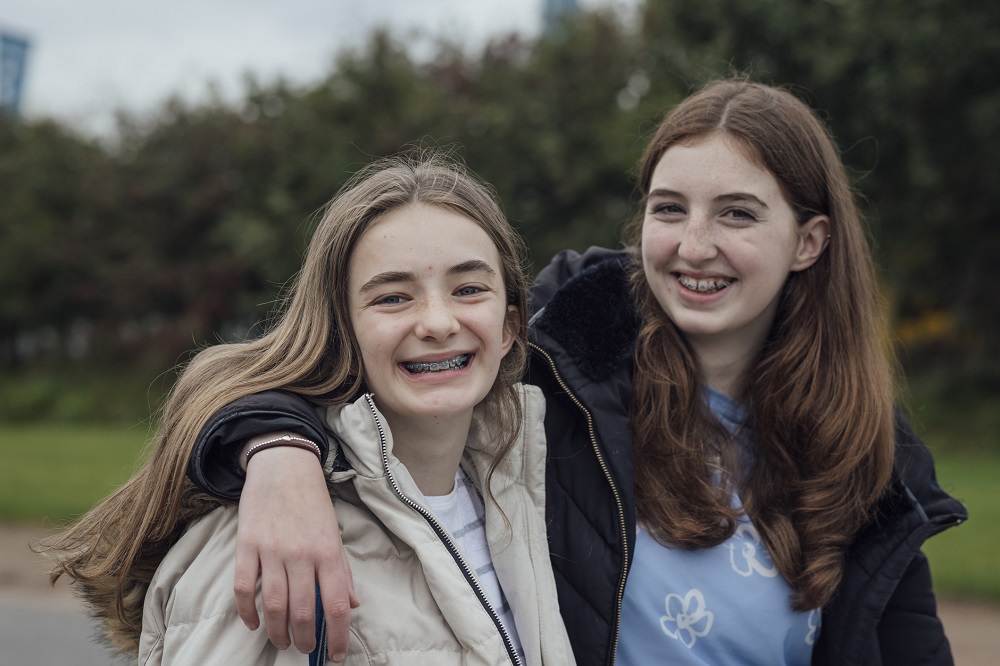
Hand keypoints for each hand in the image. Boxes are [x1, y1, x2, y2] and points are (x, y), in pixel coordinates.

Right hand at [235, 438, 358, 661]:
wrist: (283, 466)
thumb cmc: (313, 502)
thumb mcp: (335, 534)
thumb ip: (342, 571)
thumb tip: (352, 604)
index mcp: (328, 551)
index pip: (337, 603)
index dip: (338, 635)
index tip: (338, 655)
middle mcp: (301, 553)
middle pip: (302, 611)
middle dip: (305, 639)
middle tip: (304, 648)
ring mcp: (271, 550)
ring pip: (273, 605)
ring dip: (277, 632)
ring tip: (282, 642)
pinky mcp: (246, 546)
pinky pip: (243, 589)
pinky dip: (247, 613)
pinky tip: (253, 624)